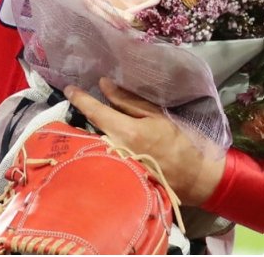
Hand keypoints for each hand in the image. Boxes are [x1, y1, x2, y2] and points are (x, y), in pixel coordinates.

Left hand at [64, 77, 224, 205]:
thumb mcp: (156, 116)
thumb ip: (128, 101)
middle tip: (78, 100)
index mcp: (125, 131)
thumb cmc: (179, 143)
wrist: (194, 179)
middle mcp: (114, 150)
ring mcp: (114, 164)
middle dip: (81, 115)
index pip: (94, 111)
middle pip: (89, 128)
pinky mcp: (117, 174)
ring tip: (87, 117)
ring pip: (94, 141)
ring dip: (89, 129)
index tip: (69, 89)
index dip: (80, 98)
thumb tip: (104, 85)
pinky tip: (102, 136)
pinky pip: (102, 154)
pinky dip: (99, 143)